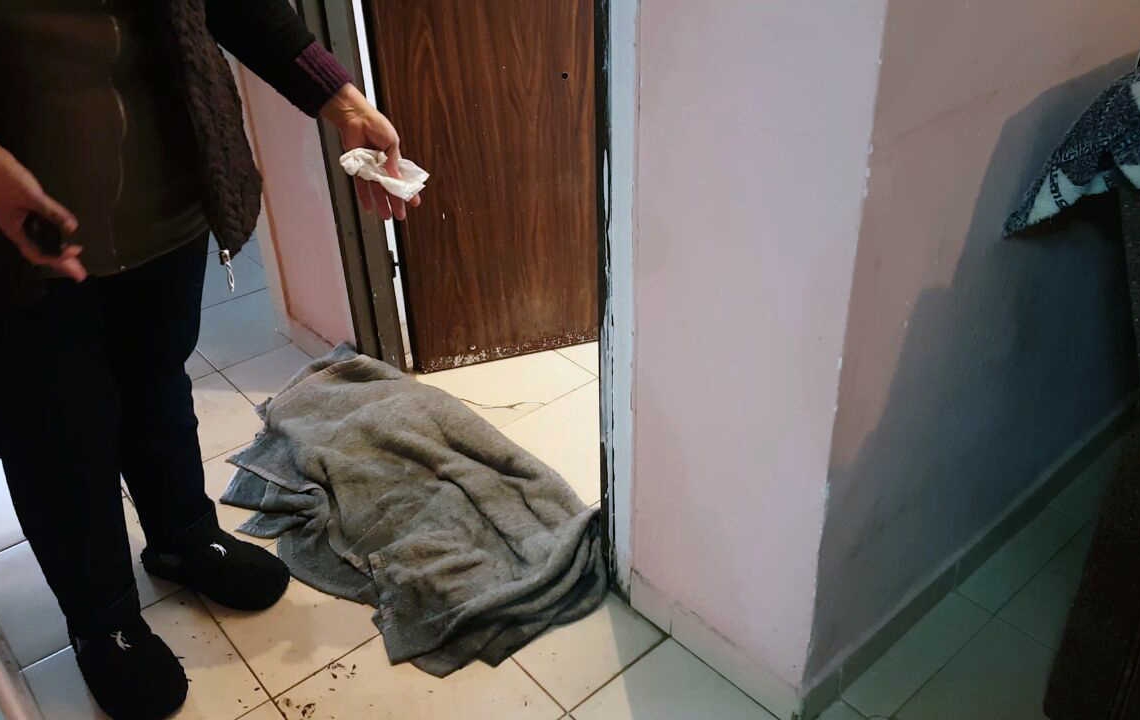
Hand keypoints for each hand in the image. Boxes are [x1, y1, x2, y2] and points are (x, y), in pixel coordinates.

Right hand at [0, 147, 83, 280]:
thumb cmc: (2, 176)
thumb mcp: (31, 195)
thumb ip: (52, 211)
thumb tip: (72, 227)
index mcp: (15, 228)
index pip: (39, 253)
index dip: (58, 258)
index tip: (77, 253)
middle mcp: (17, 228)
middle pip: (41, 252)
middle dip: (61, 264)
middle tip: (80, 274)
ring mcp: (18, 220)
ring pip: (39, 243)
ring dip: (57, 252)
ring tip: (74, 260)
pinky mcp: (21, 210)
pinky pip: (39, 230)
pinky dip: (52, 237)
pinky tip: (60, 237)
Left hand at [320, 84, 421, 221]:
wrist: (356, 118)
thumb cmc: (376, 125)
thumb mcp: (392, 141)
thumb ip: (393, 160)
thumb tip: (395, 176)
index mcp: (394, 159)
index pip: (403, 179)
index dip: (409, 191)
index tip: (414, 202)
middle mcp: (382, 166)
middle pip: (390, 189)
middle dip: (396, 203)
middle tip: (400, 215)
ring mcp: (370, 168)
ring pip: (377, 190)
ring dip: (382, 204)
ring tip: (386, 216)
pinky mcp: (358, 168)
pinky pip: (361, 186)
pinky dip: (364, 197)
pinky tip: (368, 207)